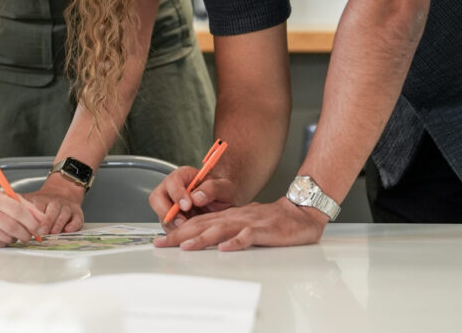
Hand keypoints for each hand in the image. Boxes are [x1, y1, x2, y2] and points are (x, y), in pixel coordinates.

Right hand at [0, 187, 46, 247]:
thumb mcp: (2, 198)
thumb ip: (23, 205)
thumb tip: (41, 217)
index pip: (17, 209)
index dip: (31, 221)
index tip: (39, 227)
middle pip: (12, 225)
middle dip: (25, 233)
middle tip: (30, 236)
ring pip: (4, 236)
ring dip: (14, 238)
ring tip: (14, 235)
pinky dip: (3, 243)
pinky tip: (1, 237)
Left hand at [22, 175, 85, 234]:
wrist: (63, 190)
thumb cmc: (43, 202)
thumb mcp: (29, 199)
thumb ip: (17, 202)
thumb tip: (1, 199)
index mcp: (42, 200)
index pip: (38, 206)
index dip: (34, 215)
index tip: (28, 224)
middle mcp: (55, 203)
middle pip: (52, 209)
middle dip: (47, 221)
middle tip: (41, 232)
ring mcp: (66, 207)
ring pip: (64, 213)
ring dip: (58, 223)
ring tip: (53, 233)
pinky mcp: (77, 213)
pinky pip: (77, 218)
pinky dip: (74, 225)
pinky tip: (68, 230)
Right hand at [149, 167, 237, 227]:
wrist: (224, 207)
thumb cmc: (222, 194)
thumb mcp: (224, 188)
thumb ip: (212, 188)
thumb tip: (196, 197)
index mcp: (184, 176)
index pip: (172, 181)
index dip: (177, 193)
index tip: (187, 205)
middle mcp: (173, 190)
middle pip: (157, 198)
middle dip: (167, 211)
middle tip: (183, 221)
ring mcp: (170, 206)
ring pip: (160, 216)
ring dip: (172, 225)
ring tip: (189, 228)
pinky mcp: (172, 221)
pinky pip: (167, 229)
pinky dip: (176, 234)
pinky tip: (189, 234)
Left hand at [153, 196, 327, 250]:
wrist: (299, 213)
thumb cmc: (273, 220)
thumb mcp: (245, 222)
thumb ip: (227, 228)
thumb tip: (206, 239)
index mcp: (229, 216)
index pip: (199, 222)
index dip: (179, 230)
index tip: (161, 240)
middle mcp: (235, 217)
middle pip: (204, 224)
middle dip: (181, 235)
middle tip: (162, 244)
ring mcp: (249, 223)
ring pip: (221, 229)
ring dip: (202, 238)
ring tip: (186, 247)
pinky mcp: (264, 230)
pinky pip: (248, 237)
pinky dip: (235, 242)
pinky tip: (224, 248)